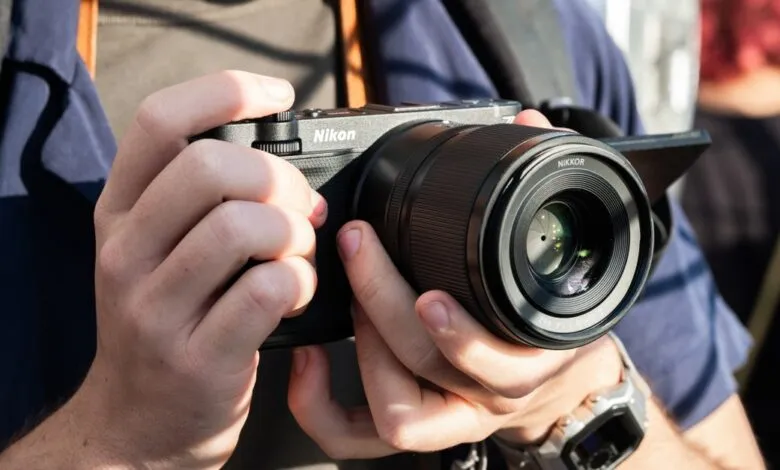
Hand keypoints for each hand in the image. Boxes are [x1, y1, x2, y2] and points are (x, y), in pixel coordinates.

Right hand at [75, 71, 324, 468]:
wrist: (136, 423)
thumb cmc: (165, 324)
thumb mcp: (155, 253)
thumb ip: (199, 202)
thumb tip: (282, 160)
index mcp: (120, 213)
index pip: (160, 122)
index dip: (226, 92)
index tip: (277, 95)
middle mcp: (127, 253)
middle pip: (212, 168)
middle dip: (279, 179)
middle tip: (301, 209)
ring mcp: (157, 308)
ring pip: (244, 226)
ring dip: (296, 234)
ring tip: (298, 255)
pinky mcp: (199, 356)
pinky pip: (268, 288)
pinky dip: (301, 280)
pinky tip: (296, 293)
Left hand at [287, 110, 623, 458]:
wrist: (556, 386)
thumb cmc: (547, 322)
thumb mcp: (559, 263)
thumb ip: (540, 189)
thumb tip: (531, 125)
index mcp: (528, 358)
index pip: (498, 359)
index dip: (459, 333)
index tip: (429, 293)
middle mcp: (486, 396)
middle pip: (428, 367)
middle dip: (384, 302)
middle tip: (359, 247)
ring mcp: (447, 416)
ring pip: (398, 414)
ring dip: (364, 352)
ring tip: (351, 300)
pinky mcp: (412, 423)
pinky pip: (356, 436)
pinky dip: (321, 406)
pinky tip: (308, 360)